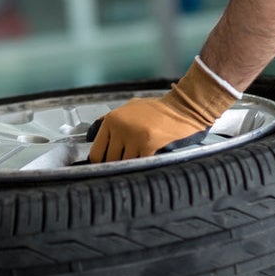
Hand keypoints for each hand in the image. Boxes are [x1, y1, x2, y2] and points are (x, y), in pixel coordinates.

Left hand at [88, 59, 238, 162]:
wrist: (182, 108)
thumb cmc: (157, 109)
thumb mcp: (129, 108)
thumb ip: (110, 122)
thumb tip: (92, 136)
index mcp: (112, 120)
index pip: (96, 152)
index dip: (100, 163)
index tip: (104, 167)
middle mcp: (120, 128)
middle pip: (110, 161)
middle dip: (116, 166)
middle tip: (123, 166)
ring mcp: (134, 137)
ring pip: (125, 164)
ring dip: (131, 165)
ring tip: (137, 161)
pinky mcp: (149, 145)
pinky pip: (140, 163)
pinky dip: (143, 164)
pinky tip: (148, 160)